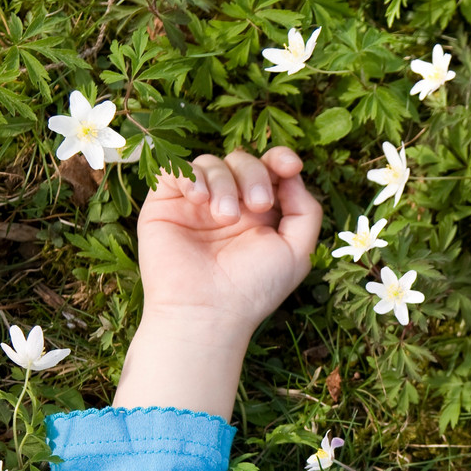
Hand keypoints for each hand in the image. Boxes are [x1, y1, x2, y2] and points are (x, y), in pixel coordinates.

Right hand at [136, 147, 323, 338]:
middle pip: (243, 161)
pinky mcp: (165, 204)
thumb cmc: (253, 288)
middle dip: (255, 175)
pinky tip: (198, 200)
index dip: (280, 158)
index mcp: (260, 213)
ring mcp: (196, 203)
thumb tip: (293, 174)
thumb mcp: (297, 251)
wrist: (207, 311)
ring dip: (224, 182)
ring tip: (224, 217)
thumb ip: (305, 210)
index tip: (290, 166)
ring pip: (211, 163)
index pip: (270, 169)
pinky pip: (175, 169)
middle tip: (258, 206)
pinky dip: (190, 176)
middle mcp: (228, 203)